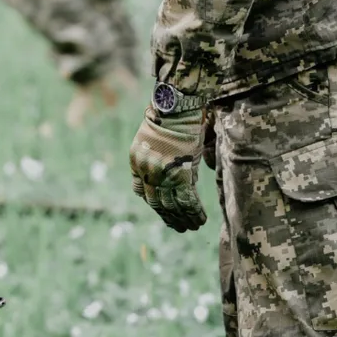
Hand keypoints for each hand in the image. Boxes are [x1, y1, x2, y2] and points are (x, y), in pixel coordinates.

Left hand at [130, 105, 206, 231]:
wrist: (175, 109)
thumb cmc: (170, 120)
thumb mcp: (156, 142)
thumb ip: (161, 162)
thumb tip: (176, 178)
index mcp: (136, 162)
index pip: (141, 190)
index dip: (153, 202)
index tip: (163, 210)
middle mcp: (145, 171)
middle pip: (156, 202)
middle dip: (168, 216)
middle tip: (178, 227)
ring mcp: (161, 175)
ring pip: (172, 205)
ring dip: (182, 219)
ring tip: (191, 227)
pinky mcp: (179, 175)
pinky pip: (186, 201)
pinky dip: (193, 212)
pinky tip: (200, 220)